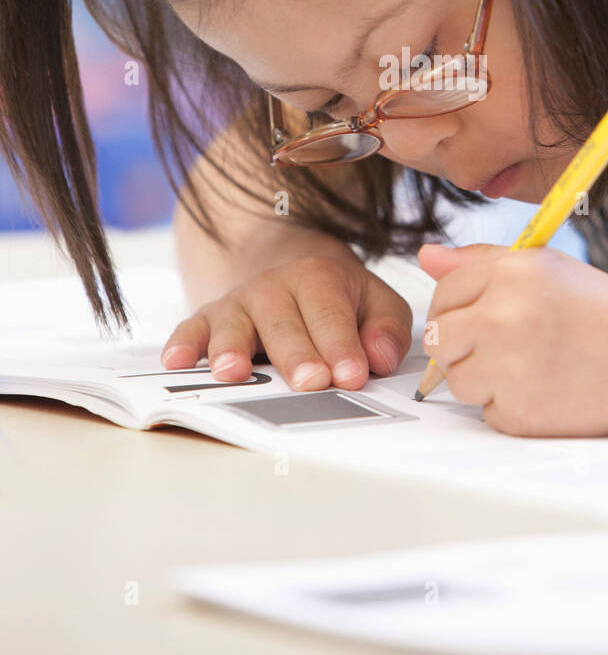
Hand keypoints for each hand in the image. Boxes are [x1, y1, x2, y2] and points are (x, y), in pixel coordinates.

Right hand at [160, 249, 413, 390]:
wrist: (290, 271)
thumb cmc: (339, 300)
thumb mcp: (376, 302)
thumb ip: (386, 328)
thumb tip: (380, 358)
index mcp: (319, 277)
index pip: (330, 314)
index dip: (342, 346)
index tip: (352, 376)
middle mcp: (274, 286)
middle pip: (283, 323)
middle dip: (296, 354)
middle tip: (309, 383)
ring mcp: (238, 302)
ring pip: (234, 325)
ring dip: (232, 348)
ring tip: (232, 372)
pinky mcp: (208, 318)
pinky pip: (190, 328)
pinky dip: (182, 344)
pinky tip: (175, 362)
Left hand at [417, 242, 607, 435]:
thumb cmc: (605, 314)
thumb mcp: (547, 268)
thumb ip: (482, 261)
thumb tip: (426, 257)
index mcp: (511, 274)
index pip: (444, 292)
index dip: (464, 305)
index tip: (491, 313)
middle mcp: (503, 318)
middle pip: (440, 339)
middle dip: (464, 343)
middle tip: (511, 343)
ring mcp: (508, 370)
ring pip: (457, 379)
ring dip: (484, 377)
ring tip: (535, 365)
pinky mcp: (517, 414)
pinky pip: (486, 411)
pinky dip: (509, 405)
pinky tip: (548, 389)